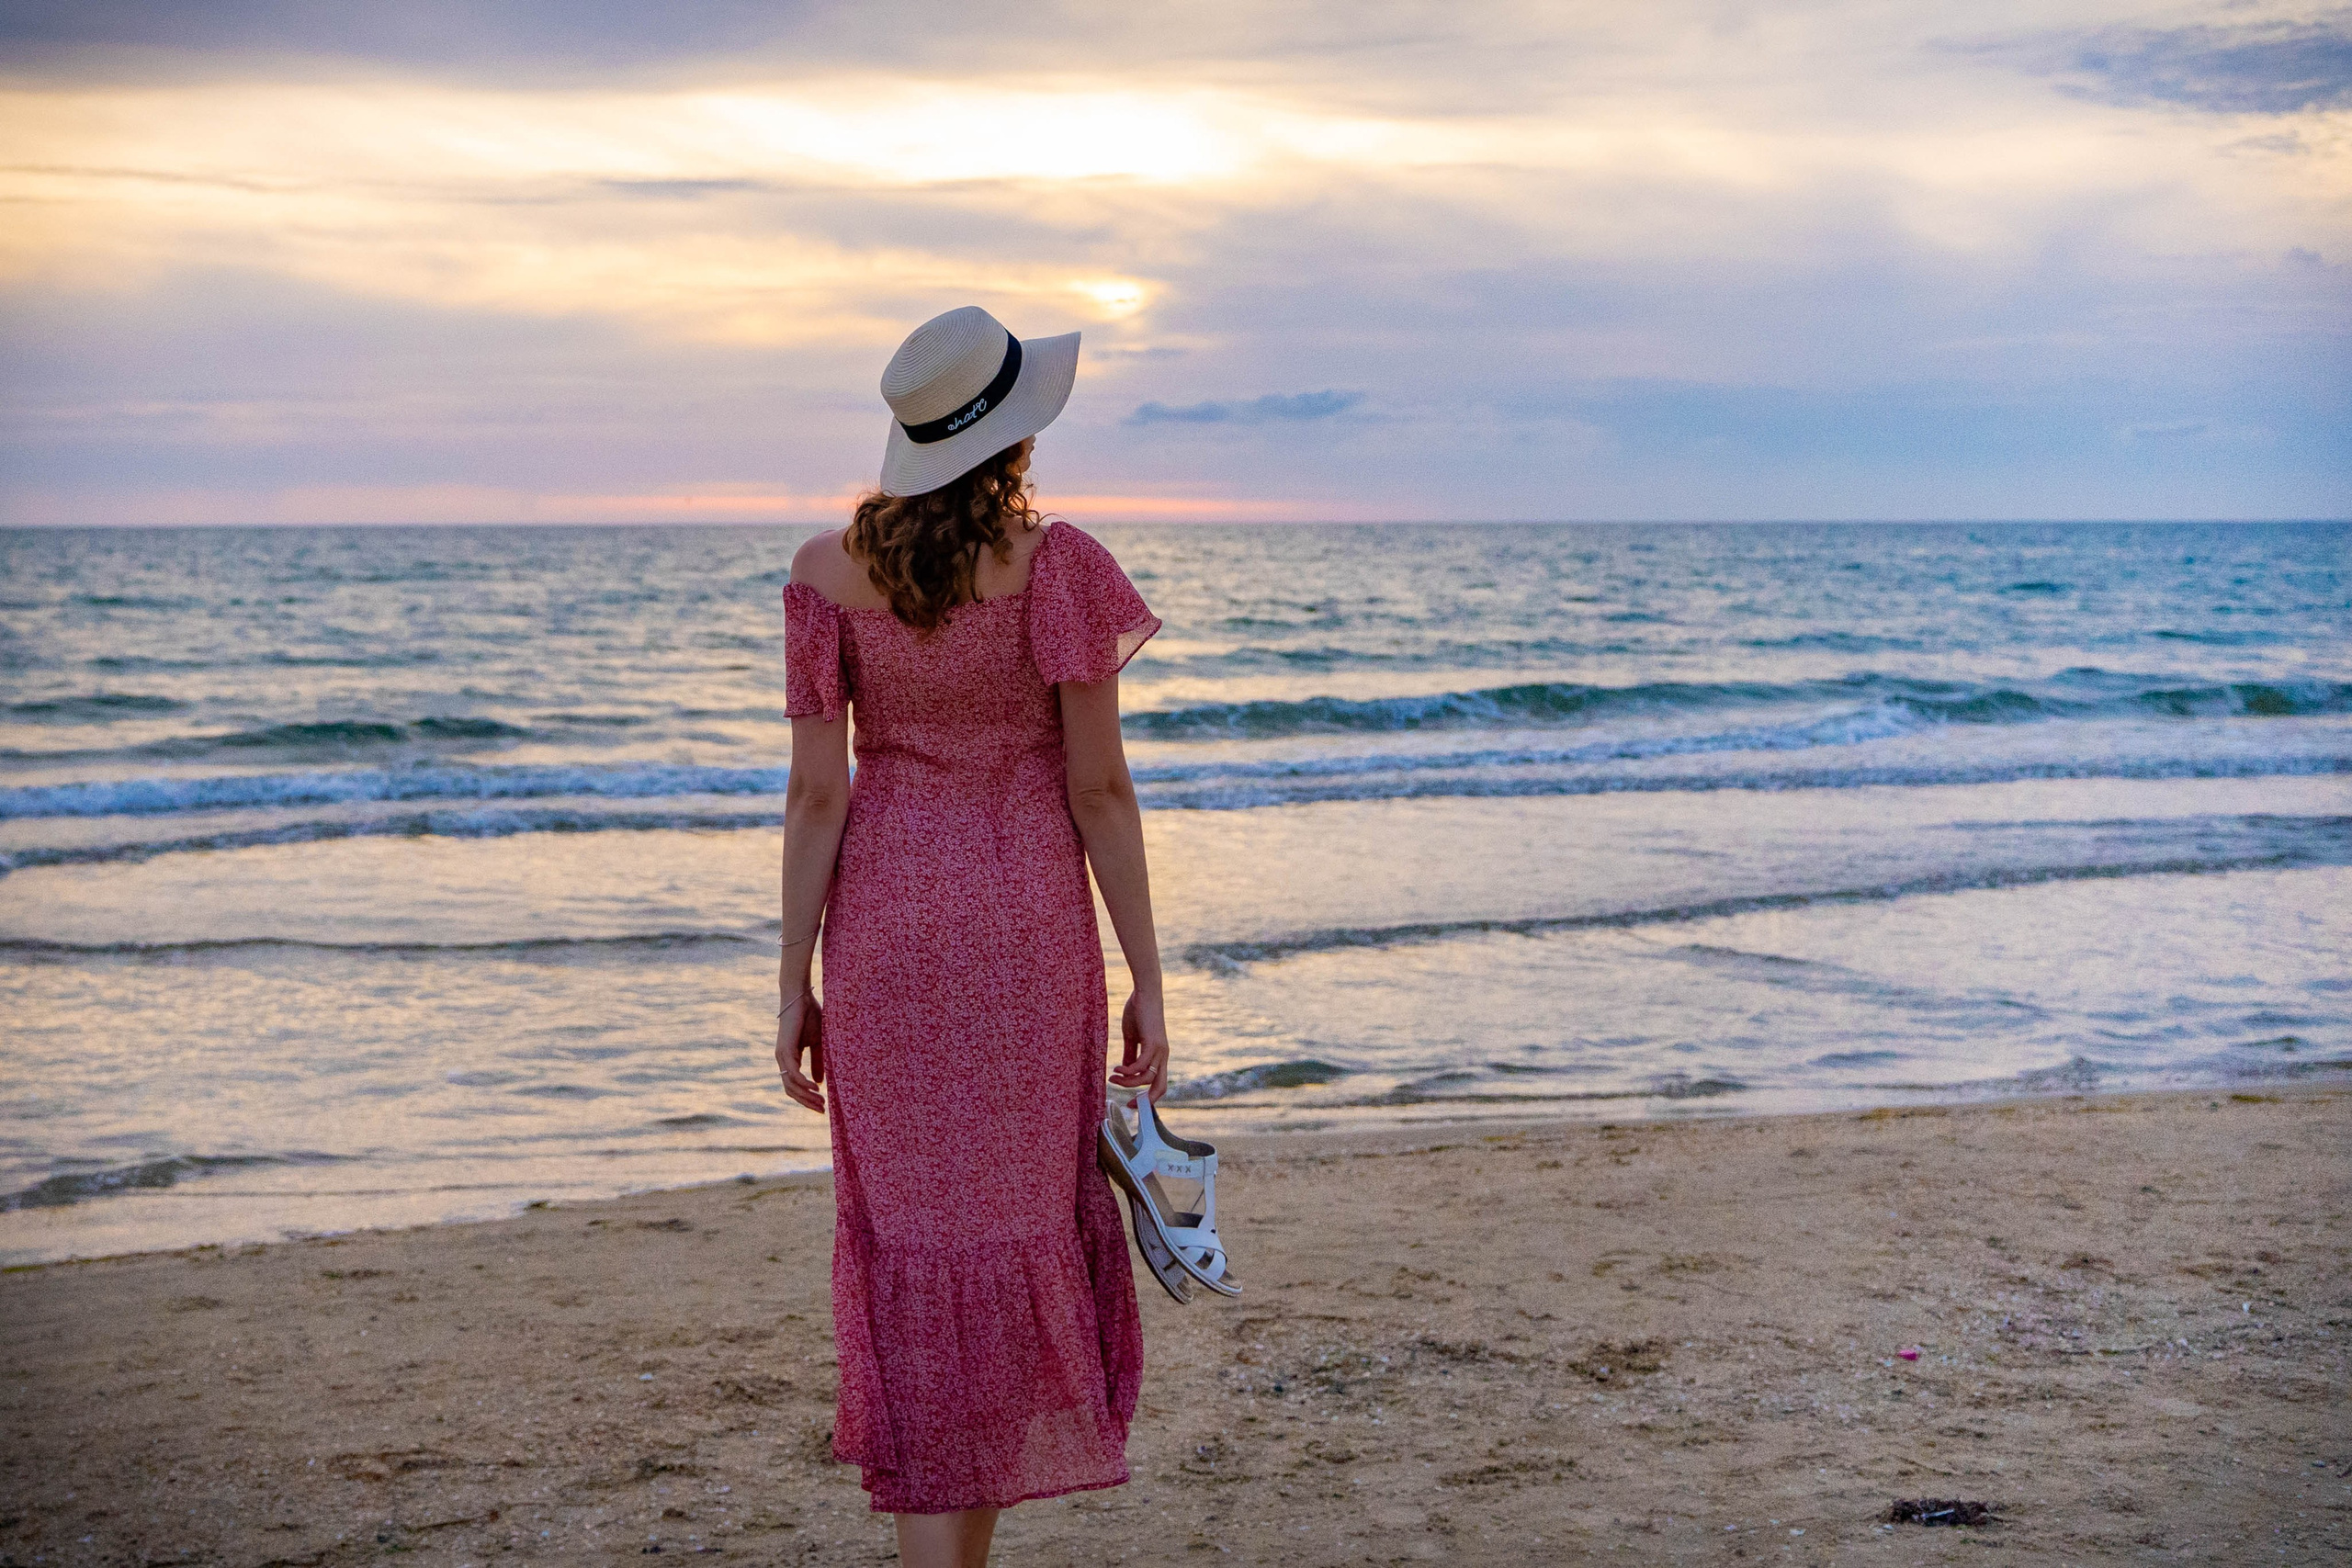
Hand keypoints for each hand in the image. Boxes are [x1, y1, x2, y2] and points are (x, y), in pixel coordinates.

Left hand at [776, 991, 824, 1113]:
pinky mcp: (784, 1050)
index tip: (821, 1106)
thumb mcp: (818, 1043)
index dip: (807, 1098)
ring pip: (791, 1085)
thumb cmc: (809, 1016)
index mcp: (790, 1059)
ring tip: (821, 1102)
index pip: (795, 1086)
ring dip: (806, 1096)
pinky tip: (815, 1088)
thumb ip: (817, 1063)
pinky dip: (803, 1083)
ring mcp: (782, 1056)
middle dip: (807, 1102)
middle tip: (822, 1110)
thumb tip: (819, 1083)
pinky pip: (793, 1074)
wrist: (801, 997)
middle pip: (791, 1090)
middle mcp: (783, 1060)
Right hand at [1111, 989, 1168, 1101]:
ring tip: (1113, 1077)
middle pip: (1160, 1087)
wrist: (1145, 992)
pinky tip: (1117, 1069)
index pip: (1158, 1083)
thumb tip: (1125, 1070)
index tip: (1131, 1103)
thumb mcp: (1132, 1037)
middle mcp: (1162, 1056)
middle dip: (1145, 1101)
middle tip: (1128, 1104)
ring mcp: (1159, 1050)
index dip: (1147, 1097)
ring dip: (1128, 1082)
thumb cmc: (1138, 1011)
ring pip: (1146, 1078)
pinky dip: (1127, 1071)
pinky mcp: (1152, 1043)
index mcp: (1159, 1055)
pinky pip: (1140, 1065)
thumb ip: (1130, 1054)